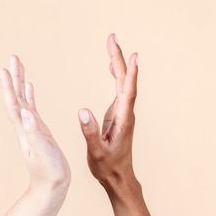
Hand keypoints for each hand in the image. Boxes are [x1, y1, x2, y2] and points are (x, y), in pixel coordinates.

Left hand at [0, 55, 70, 189]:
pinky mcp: (39, 131)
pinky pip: (32, 108)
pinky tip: (30, 88)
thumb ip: (34, 133)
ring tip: (19, 66)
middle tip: (13, 58)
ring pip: (23, 100)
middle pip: (16, 97)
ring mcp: (31, 128)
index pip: (14, 103)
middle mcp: (24, 126)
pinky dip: (29, 96)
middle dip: (15, 77)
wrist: (51, 186)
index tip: (6, 68)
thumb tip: (26, 113)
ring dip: (20, 83)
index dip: (10, 86)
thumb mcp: (43, 152)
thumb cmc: (49, 172)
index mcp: (24, 129)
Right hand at [78, 34, 138, 189]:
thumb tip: (83, 110)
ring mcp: (123, 113)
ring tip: (111, 43)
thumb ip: (89, 132)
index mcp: (123, 120)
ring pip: (122, 83)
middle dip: (119, 58)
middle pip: (125, 81)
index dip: (130, 73)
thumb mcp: (96, 152)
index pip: (128, 91)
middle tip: (112, 37)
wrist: (118, 177)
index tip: (132, 55)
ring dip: (118, 63)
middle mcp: (126, 113)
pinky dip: (116, 74)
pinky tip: (111, 66)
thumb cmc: (107, 167)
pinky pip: (119, 89)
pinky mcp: (118, 115)